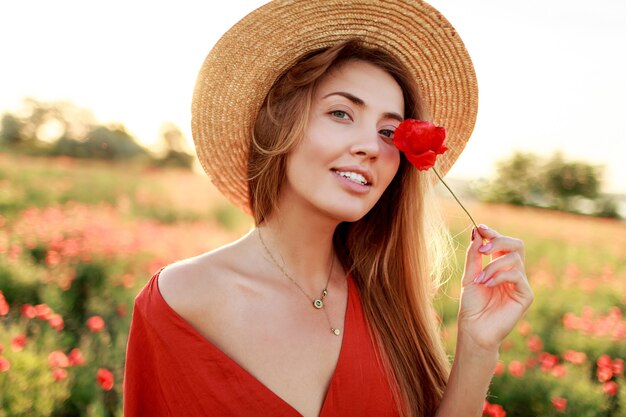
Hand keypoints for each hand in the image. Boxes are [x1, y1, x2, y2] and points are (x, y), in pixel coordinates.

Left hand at [457, 224, 533, 351]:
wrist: (474, 330)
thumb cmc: (471, 305)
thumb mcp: (469, 276)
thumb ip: (474, 255)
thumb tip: (476, 231)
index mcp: (499, 266)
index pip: (502, 243)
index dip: (493, 233)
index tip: (480, 227)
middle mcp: (512, 272)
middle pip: (516, 245)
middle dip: (499, 241)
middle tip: (483, 249)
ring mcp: (521, 283)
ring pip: (515, 259)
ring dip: (493, 266)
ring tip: (480, 280)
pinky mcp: (526, 295)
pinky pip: (517, 276)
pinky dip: (500, 277)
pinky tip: (487, 285)